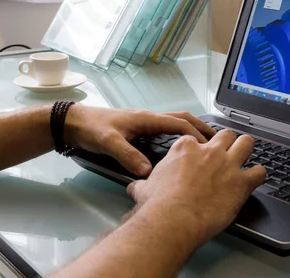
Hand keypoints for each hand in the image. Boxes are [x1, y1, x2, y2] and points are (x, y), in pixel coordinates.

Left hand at [63, 105, 215, 176]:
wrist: (72, 123)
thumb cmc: (91, 128)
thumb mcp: (109, 142)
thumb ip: (128, 156)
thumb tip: (148, 171)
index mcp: (146, 119)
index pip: (178, 124)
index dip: (195, 135)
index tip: (209, 147)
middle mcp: (148, 118)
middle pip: (181, 119)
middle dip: (200, 127)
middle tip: (217, 139)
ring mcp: (143, 123)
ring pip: (174, 123)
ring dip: (190, 130)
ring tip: (204, 143)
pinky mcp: (138, 129)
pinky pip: (164, 130)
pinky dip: (177, 135)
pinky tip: (179, 148)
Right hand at [127, 130, 265, 248]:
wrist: (173, 219)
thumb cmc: (158, 205)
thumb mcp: (144, 188)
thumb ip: (143, 183)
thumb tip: (136, 186)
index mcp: (185, 149)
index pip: (196, 138)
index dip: (199, 148)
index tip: (199, 157)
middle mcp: (209, 151)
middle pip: (225, 135)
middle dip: (226, 142)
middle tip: (225, 153)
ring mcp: (227, 164)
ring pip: (247, 143)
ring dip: (247, 149)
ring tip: (245, 156)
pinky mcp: (241, 183)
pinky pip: (259, 172)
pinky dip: (259, 175)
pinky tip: (256, 179)